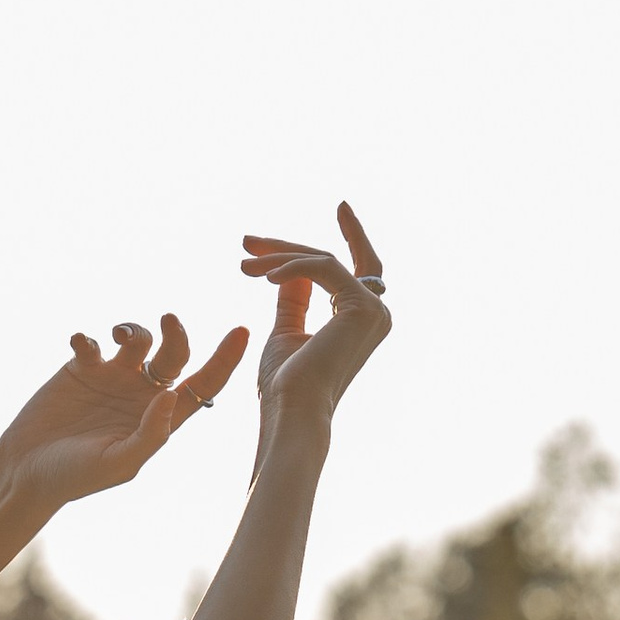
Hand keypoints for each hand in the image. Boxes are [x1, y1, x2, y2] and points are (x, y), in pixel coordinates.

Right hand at [0, 310, 249, 509]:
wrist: (27, 472)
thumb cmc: (76, 477)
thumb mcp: (118, 463)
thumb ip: (150, 433)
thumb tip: (172, 395)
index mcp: (161, 418)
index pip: (204, 383)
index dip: (225, 359)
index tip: (241, 330)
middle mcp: (142, 393)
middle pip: (175, 353)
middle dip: (177, 333)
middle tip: (170, 320)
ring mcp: (113, 377)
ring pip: (139, 338)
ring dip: (135, 329)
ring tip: (119, 337)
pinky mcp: (81, 367)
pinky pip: (93, 339)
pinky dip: (89, 336)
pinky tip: (81, 345)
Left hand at [241, 204, 390, 440]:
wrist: (293, 414)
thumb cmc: (285, 386)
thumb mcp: (286, 332)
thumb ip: (294, 299)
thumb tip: (290, 269)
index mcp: (363, 320)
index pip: (356, 268)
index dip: (352, 235)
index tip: (342, 206)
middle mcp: (377, 313)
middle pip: (335, 259)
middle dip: (290, 245)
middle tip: (247, 239)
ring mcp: (373, 310)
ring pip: (322, 261)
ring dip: (278, 257)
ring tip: (242, 264)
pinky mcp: (361, 307)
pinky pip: (321, 268)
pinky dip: (289, 267)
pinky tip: (263, 276)